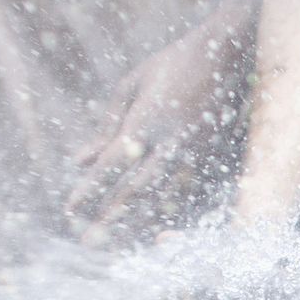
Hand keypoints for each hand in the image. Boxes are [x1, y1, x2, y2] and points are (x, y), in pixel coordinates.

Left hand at [63, 21, 244, 244]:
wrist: (229, 54)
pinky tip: (150, 232)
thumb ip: (106, 124)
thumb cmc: (173, 65)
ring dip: (135, 224)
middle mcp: (171, 141)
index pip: (112, 162)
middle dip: (110, 218)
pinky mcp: (211, 159)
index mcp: (147, 118)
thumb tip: (80, 159)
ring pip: (162, 199)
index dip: (90, 188)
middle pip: (136, 189)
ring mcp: (194, 153)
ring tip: (115, 245)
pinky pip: (185, 196)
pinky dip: (165, 217)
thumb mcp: (132, 84)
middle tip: (88, 243)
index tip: (71, 208)